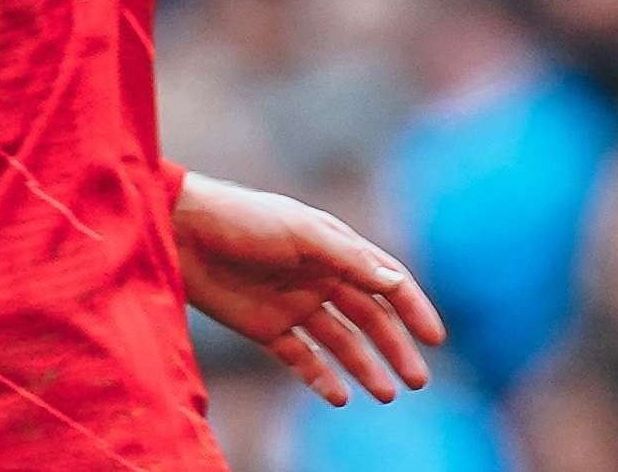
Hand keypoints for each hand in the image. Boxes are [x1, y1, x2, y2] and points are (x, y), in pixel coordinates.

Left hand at [170, 171, 447, 406]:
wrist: (182, 234)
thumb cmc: (244, 221)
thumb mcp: (301, 233)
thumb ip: (347, 258)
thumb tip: (393, 281)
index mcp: (336, 249)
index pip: (386, 283)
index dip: (413, 309)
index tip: (435, 340)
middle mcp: (321, 278)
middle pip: (370, 319)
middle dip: (396, 349)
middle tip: (417, 381)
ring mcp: (294, 304)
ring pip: (341, 343)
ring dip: (366, 367)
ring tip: (387, 395)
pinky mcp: (265, 327)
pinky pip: (301, 358)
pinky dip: (321, 377)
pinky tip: (340, 396)